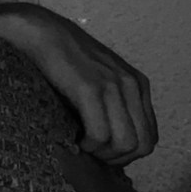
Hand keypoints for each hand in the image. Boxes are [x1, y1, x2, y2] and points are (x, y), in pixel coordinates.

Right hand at [0, 4, 158, 165]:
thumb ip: (112, 104)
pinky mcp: (90, 89)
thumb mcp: (99, 80)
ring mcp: (113, 86)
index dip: (127, 154)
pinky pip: (100, 134)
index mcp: (137, 84)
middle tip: (92, 154)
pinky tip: (73, 138)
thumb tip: (111, 141)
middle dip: (117, 158)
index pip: (150, 136)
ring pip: (125, 143)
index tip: (102, 152)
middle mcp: (132, 85)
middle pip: (142, 145)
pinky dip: (87, 145)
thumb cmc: (62, 60)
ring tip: (81, 145)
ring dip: (102, 154)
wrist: (41, 33)